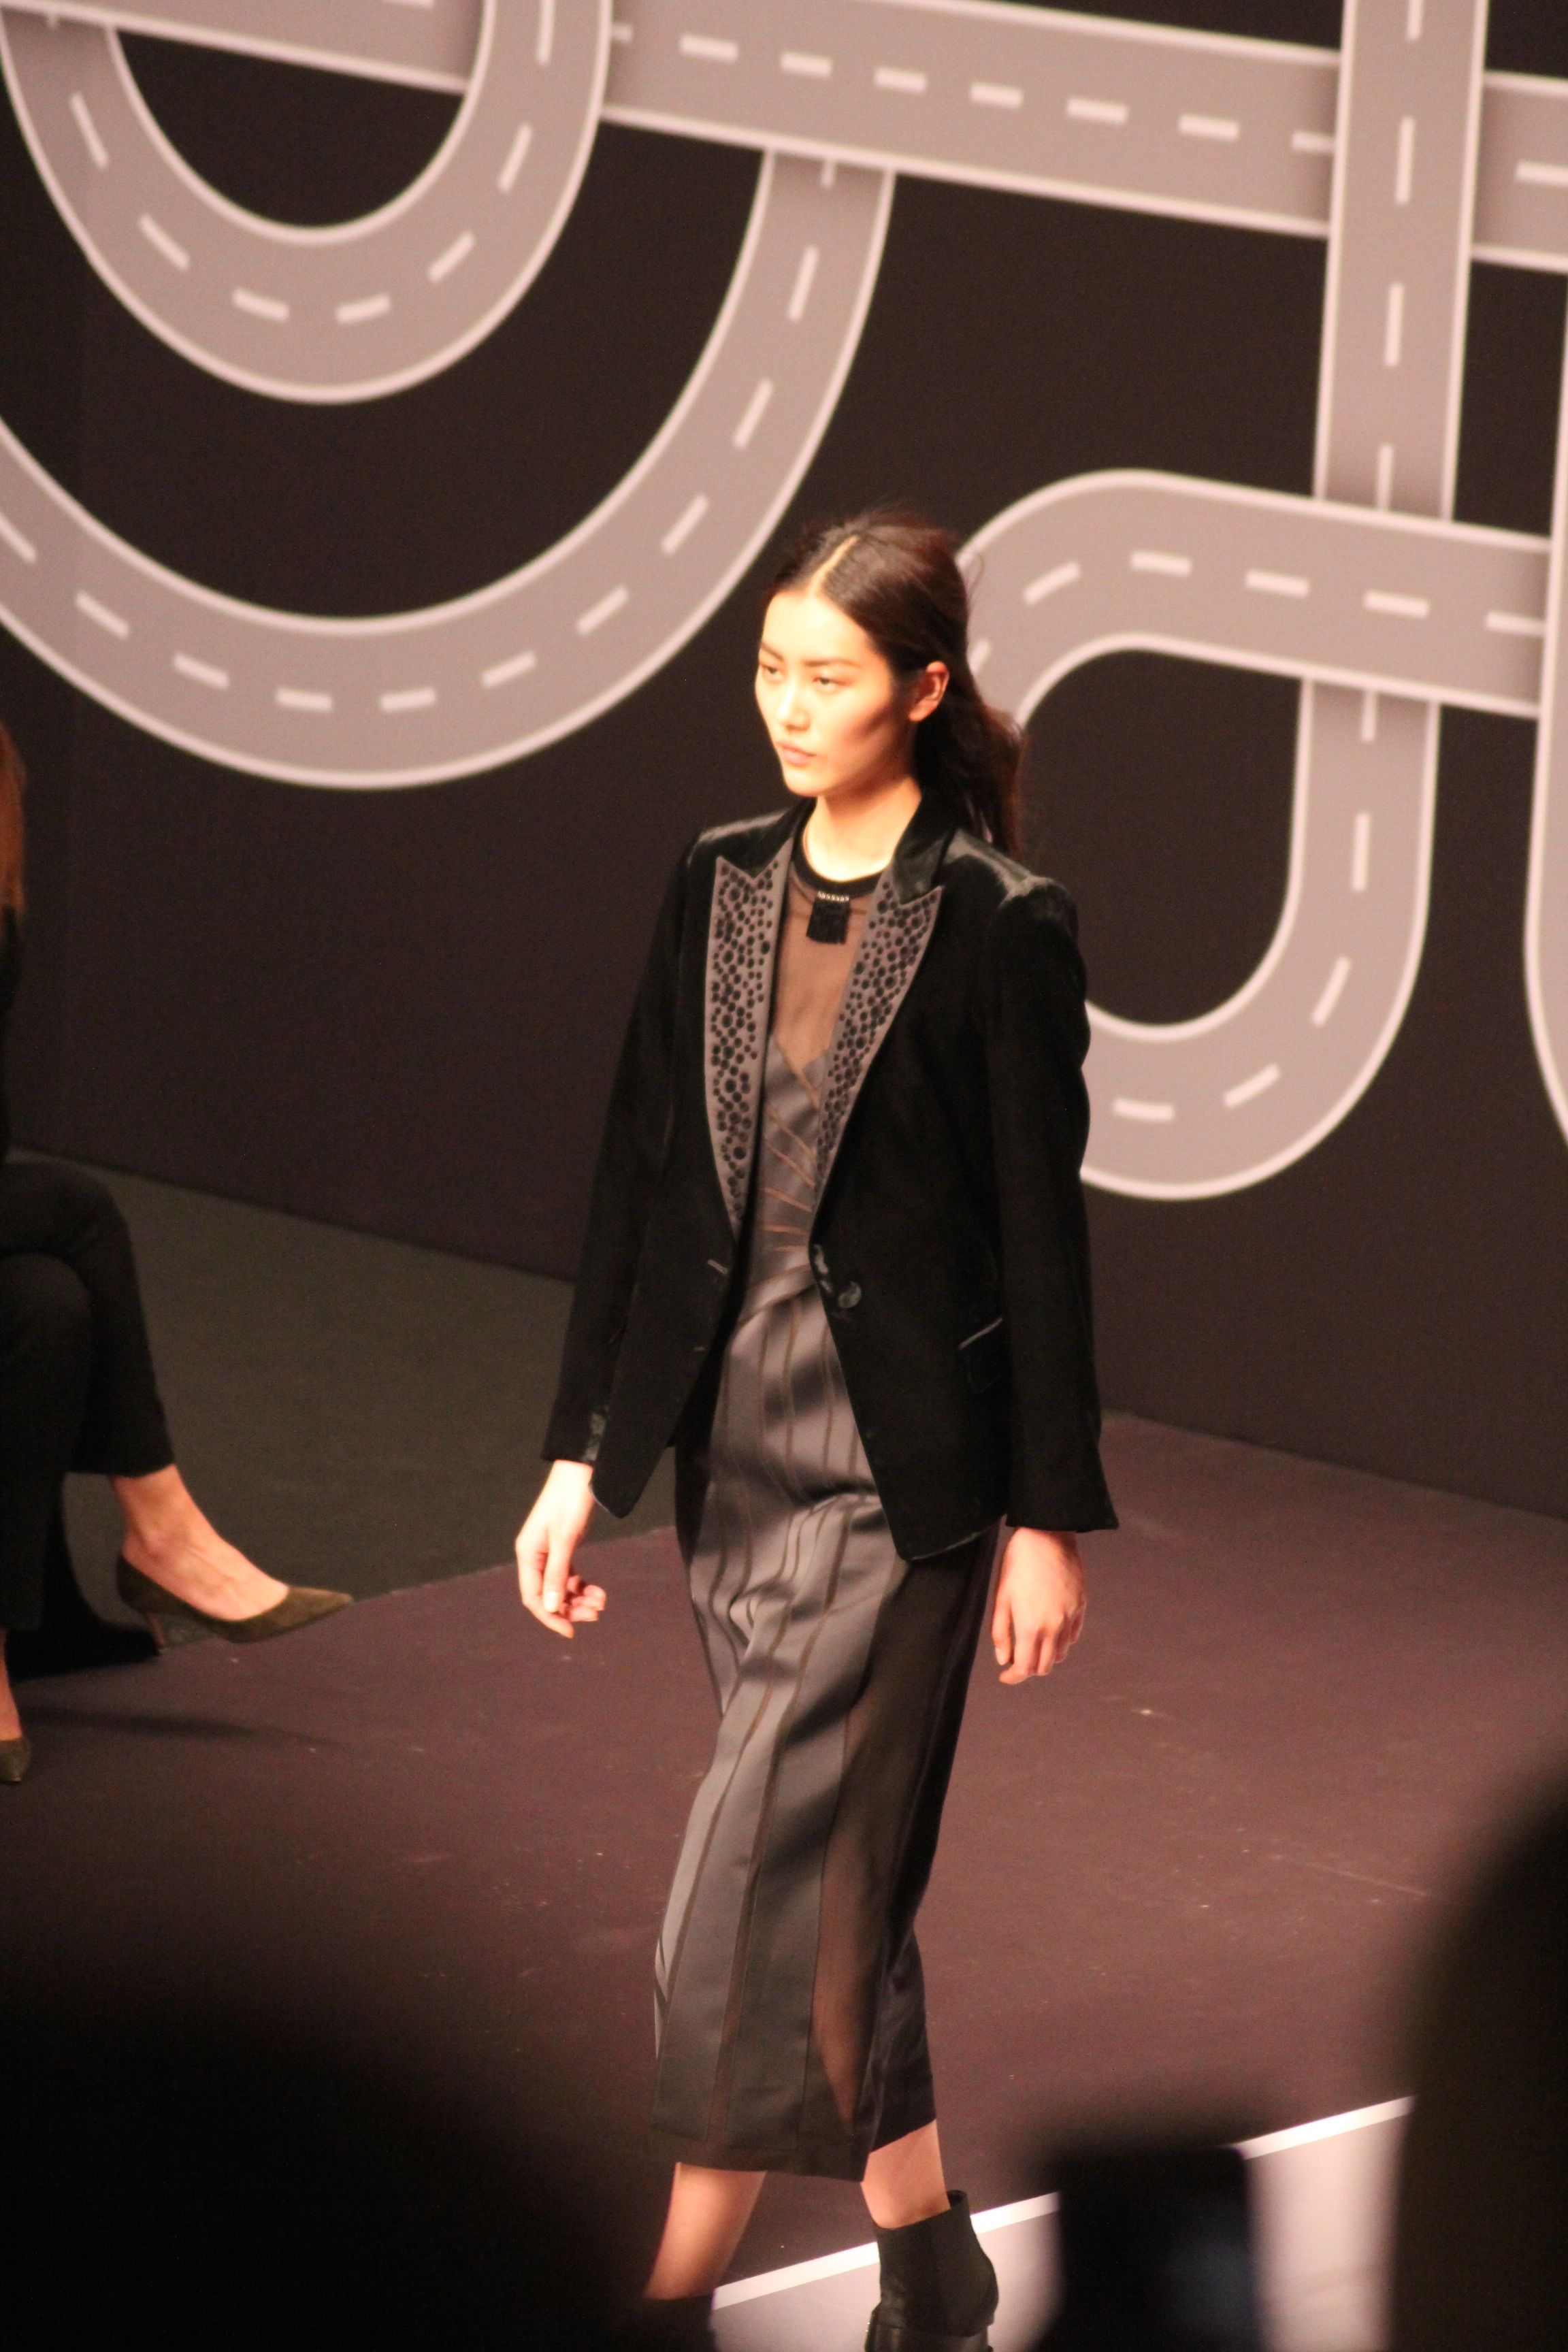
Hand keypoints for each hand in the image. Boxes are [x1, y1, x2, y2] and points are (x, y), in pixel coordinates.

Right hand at [515, 1461, 606, 1639]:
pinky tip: (599, 1592)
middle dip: (570, 1608)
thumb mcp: (566, 1540)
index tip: (570, 1631)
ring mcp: (548, 1552)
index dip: (550, 1617)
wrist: (582, 1473)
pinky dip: (583, 1586)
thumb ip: (558, 1574)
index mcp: (528, 1554)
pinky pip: (569, 1575)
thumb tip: (552, 1608)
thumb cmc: (571, 1502)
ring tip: (602, 1602)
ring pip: (560, 1587)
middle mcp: (534, 1556)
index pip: (533, 1597)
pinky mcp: (562, 1548)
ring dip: (579, 1598)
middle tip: (596, 1614)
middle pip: (548, 1595)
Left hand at [991, 1528, 1085, 1684]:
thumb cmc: (1018, 1563)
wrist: (1047, 1535)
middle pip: (1044, 1666)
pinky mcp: (1081, 1606)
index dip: (1013, 1677)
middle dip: (1029, 1668)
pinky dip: (1061, 1641)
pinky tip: (1050, 1630)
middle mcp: (1054, 1627)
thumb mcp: (1001, 1597)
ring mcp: (1070, 1617)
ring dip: (1046, 1656)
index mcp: (1031, 1627)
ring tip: (1032, 1644)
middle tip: (1016, 1659)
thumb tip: (1003, 1660)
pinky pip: (1073, 1635)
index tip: (1005, 1675)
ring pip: (1061, 1653)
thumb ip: (1001, 1632)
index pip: (1024, 1668)